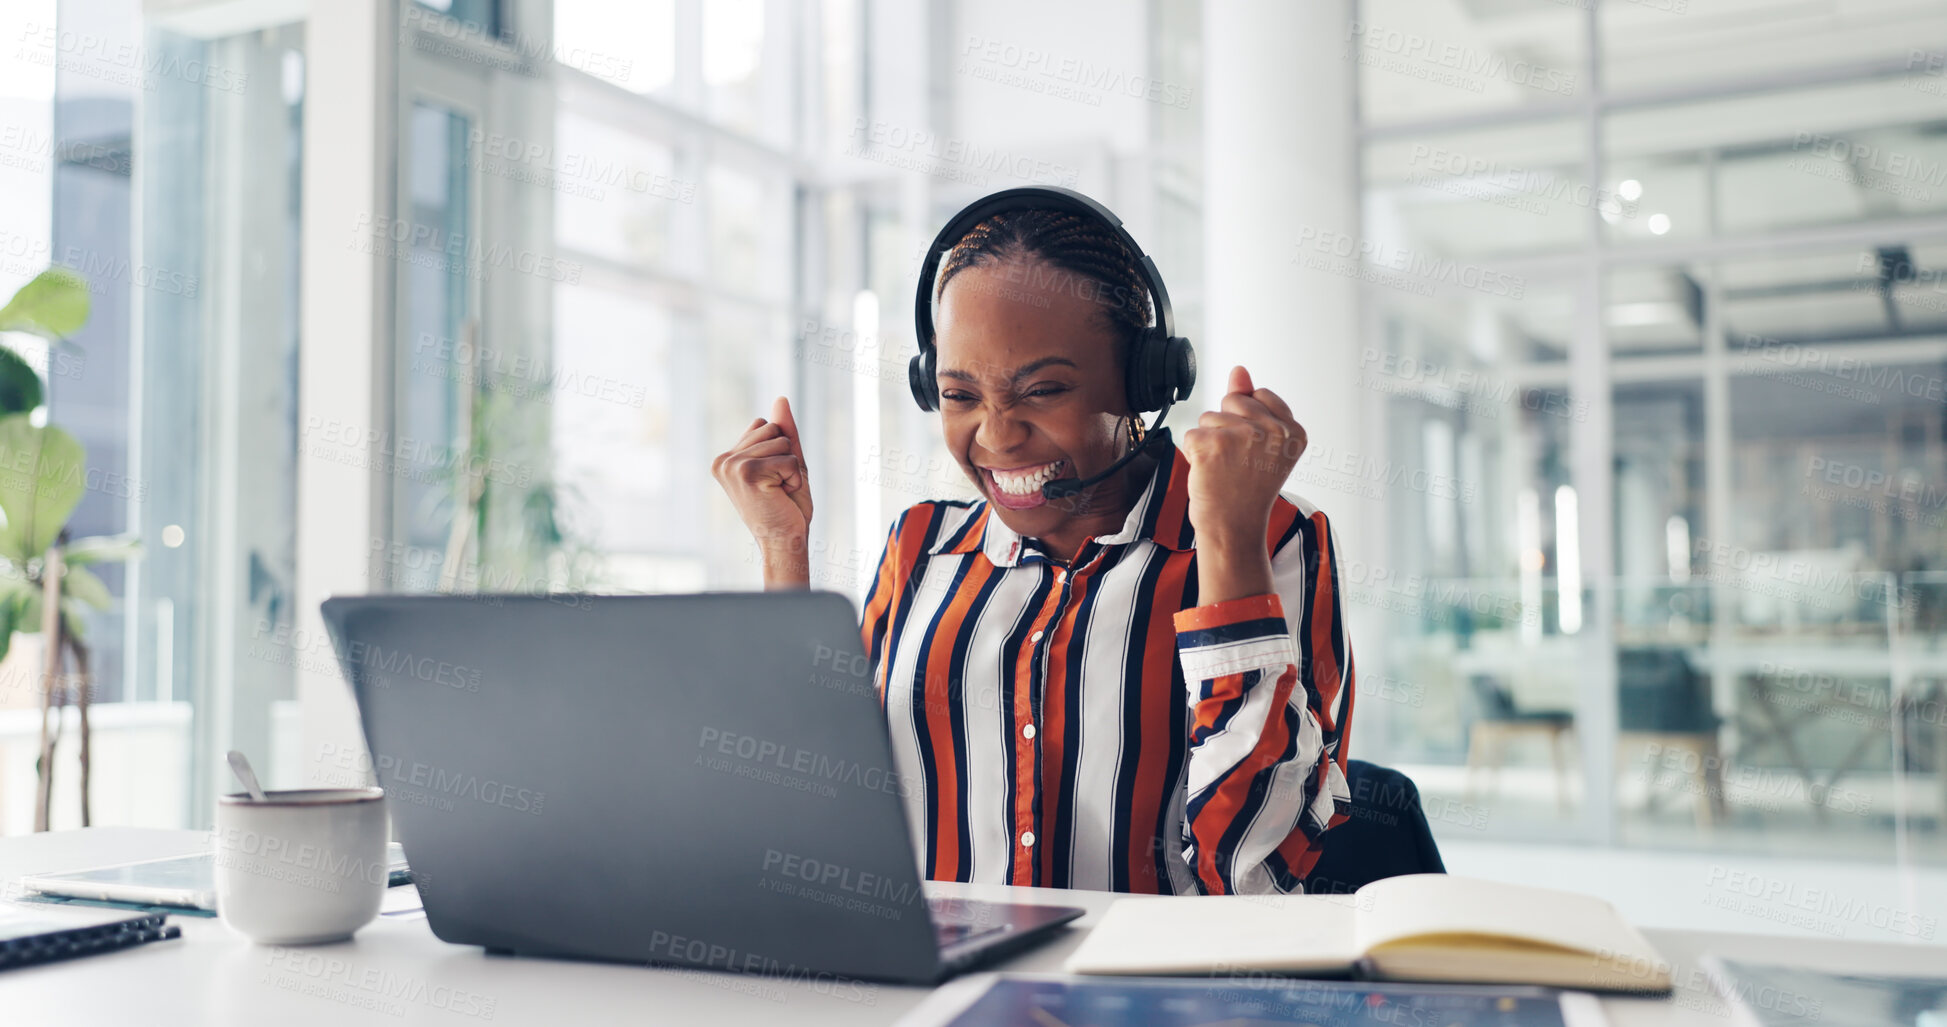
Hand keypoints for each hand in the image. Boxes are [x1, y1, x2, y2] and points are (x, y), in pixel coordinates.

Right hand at [712, 396, 813, 584]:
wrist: (785, 542)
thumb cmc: (786, 507)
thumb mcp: (787, 462)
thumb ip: (783, 432)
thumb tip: (780, 398)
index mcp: (726, 458)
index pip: (763, 423)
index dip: (779, 449)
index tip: (772, 478)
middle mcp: (723, 461)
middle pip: (772, 428)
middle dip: (786, 456)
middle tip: (777, 487)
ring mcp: (732, 466)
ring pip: (781, 442)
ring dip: (791, 469)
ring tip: (778, 492)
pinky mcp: (746, 472)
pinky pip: (788, 459)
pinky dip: (794, 478)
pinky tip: (781, 496)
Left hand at [1179, 366, 1306, 602]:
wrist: (1233, 529)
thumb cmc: (1246, 488)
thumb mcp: (1260, 443)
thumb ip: (1251, 402)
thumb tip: (1239, 369)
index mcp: (1293, 430)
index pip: (1258, 395)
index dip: (1247, 422)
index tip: (1254, 453)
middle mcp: (1273, 431)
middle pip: (1231, 400)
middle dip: (1226, 426)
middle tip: (1236, 462)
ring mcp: (1242, 436)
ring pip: (1208, 416)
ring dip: (1208, 442)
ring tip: (1223, 469)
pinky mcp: (1211, 445)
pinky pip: (1190, 434)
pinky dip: (1192, 454)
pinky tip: (1208, 473)